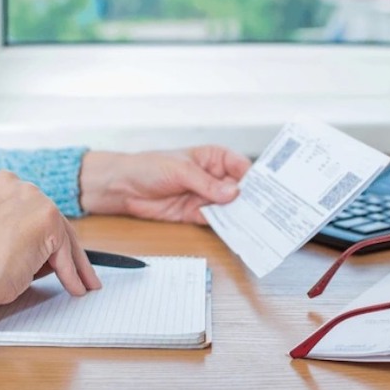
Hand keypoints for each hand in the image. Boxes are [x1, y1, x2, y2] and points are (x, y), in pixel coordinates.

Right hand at [0, 171, 100, 327]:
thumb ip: (14, 231)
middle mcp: (11, 184)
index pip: (28, 212)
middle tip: (75, 269)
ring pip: (62, 234)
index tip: (46, 250)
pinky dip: (71, 272)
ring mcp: (31, 198)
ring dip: (73, 262)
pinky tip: (76, 287)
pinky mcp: (47, 216)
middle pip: (49, 219)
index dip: (40, 235)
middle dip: (63, 248)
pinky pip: (64, 251)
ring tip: (81, 282)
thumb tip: (46, 250)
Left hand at [79, 145, 251, 223]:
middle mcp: (214, 177)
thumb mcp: (180, 170)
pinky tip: (235, 231)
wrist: (124, 187)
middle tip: (264, 211)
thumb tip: (233, 192)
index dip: (254, 178)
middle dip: (251, 200)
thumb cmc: (149, 167)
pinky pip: (217, 221)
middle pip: (240, 190)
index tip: (266, 191)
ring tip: (255, 224)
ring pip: (230, 207)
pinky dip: (225, 226)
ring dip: (240, 215)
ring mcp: (206, 196)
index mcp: (214, 158)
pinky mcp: (197, 214)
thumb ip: (207, 183)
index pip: (241, 166)